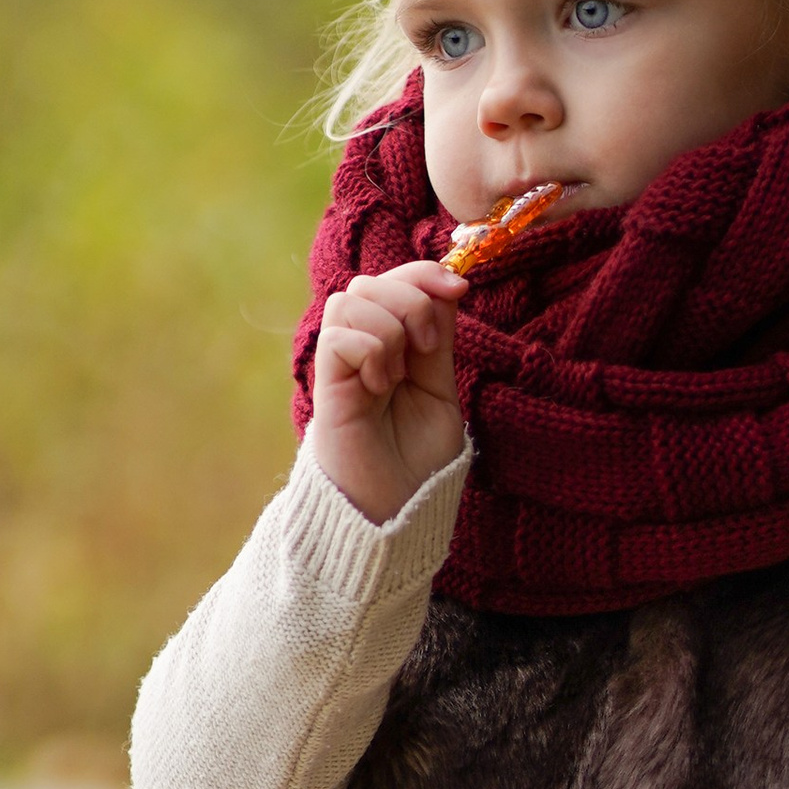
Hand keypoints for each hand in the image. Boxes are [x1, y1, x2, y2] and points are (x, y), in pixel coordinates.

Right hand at [306, 257, 467, 524]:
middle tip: (426, 349)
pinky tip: (379, 386)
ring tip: (398, 376)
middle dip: (411, 300)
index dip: (426, 273)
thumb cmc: (417, 465)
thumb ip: (438, 342)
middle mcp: (361, 350)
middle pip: (372, 280)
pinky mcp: (327, 387)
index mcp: (392, 347)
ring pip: (351, 298)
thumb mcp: (441, 392)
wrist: (393, 515)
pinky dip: (369, 350)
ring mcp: (341, 366)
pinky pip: (338, 336)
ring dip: (389, 328)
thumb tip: (447, 286)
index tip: (461, 287)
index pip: (398, 281)